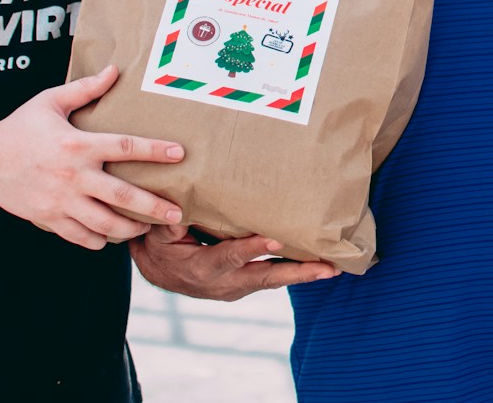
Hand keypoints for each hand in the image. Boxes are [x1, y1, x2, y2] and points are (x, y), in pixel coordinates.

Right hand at [0, 65, 185, 250]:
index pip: (125, 147)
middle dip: (153, 208)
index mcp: (77, 145)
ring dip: (130, 229)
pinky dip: (99, 241)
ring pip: (105, 224)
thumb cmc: (18, 128)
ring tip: (147, 228)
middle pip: (123, 196)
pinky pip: (80, 237)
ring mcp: (61, 202)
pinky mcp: (49, 219)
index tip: (179, 154)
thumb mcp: (49, 102)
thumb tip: (114, 70)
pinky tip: (111, 236)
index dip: (155, 151)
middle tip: (177, 215)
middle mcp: (73, 176)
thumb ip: (84, 89)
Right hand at [131, 223, 338, 300]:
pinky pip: (272, 277)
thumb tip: (182, 206)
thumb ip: (171, 221)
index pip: (231, 257)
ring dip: (304, 274)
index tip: (275, 239)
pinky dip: (295, 271)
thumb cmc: (160, 245)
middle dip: (298, 273)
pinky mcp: (245, 285)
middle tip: (327, 268)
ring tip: (334, 267)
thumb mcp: (158, 233)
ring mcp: (237, 287)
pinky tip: (319, 264)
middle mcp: (225, 283)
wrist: (160, 273)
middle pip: (265, 278)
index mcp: (203, 269)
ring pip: (274, 280)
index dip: (252, 249)